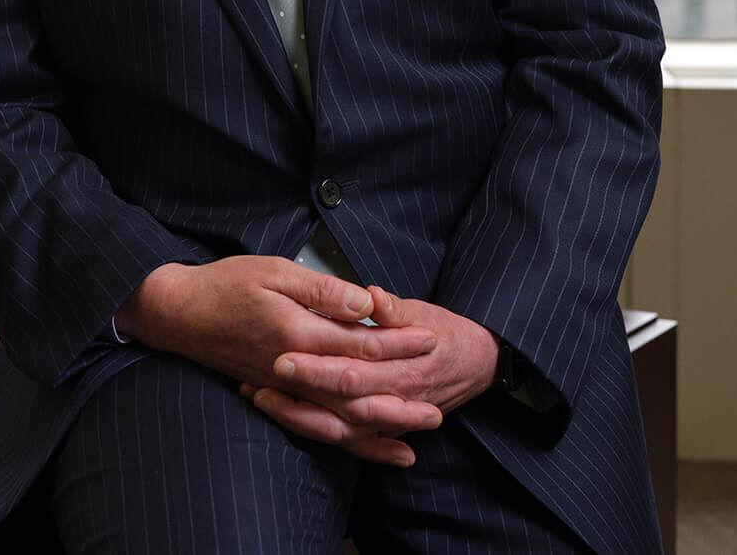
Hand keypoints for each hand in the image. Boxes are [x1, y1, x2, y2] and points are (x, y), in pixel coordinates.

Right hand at [115, 258, 439, 465]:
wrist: (178, 315)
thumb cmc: (225, 285)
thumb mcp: (273, 271)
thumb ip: (321, 290)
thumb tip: (364, 301)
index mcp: (297, 331)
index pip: (359, 342)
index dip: (397, 341)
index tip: (430, 338)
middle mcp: (294, 368)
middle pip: (358, 388)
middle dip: (400, 393)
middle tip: (440, 399)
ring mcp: (285, 388)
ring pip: (341, 415)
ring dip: (382, 424)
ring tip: (418, 429)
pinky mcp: (277, 396)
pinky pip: (319, 425)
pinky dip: (350, 439)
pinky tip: (374, 446)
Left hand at [243, 286, 499, 465]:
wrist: (476, 362)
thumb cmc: (446, 331)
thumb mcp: (423, 312)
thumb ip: (395, 308)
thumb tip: (372, 296)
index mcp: (400, 369)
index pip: (351, 372)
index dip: (316, 367)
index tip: (283, 356)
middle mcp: (391, 400)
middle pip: (337, 404)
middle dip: (297, 394)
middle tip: (260, 378)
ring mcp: (386, 420)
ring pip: (337, 429)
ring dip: (297, 416)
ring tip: (260, 398)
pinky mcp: (381, 427)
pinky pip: (347, 440)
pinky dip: (316, 432)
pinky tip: (284, 418)